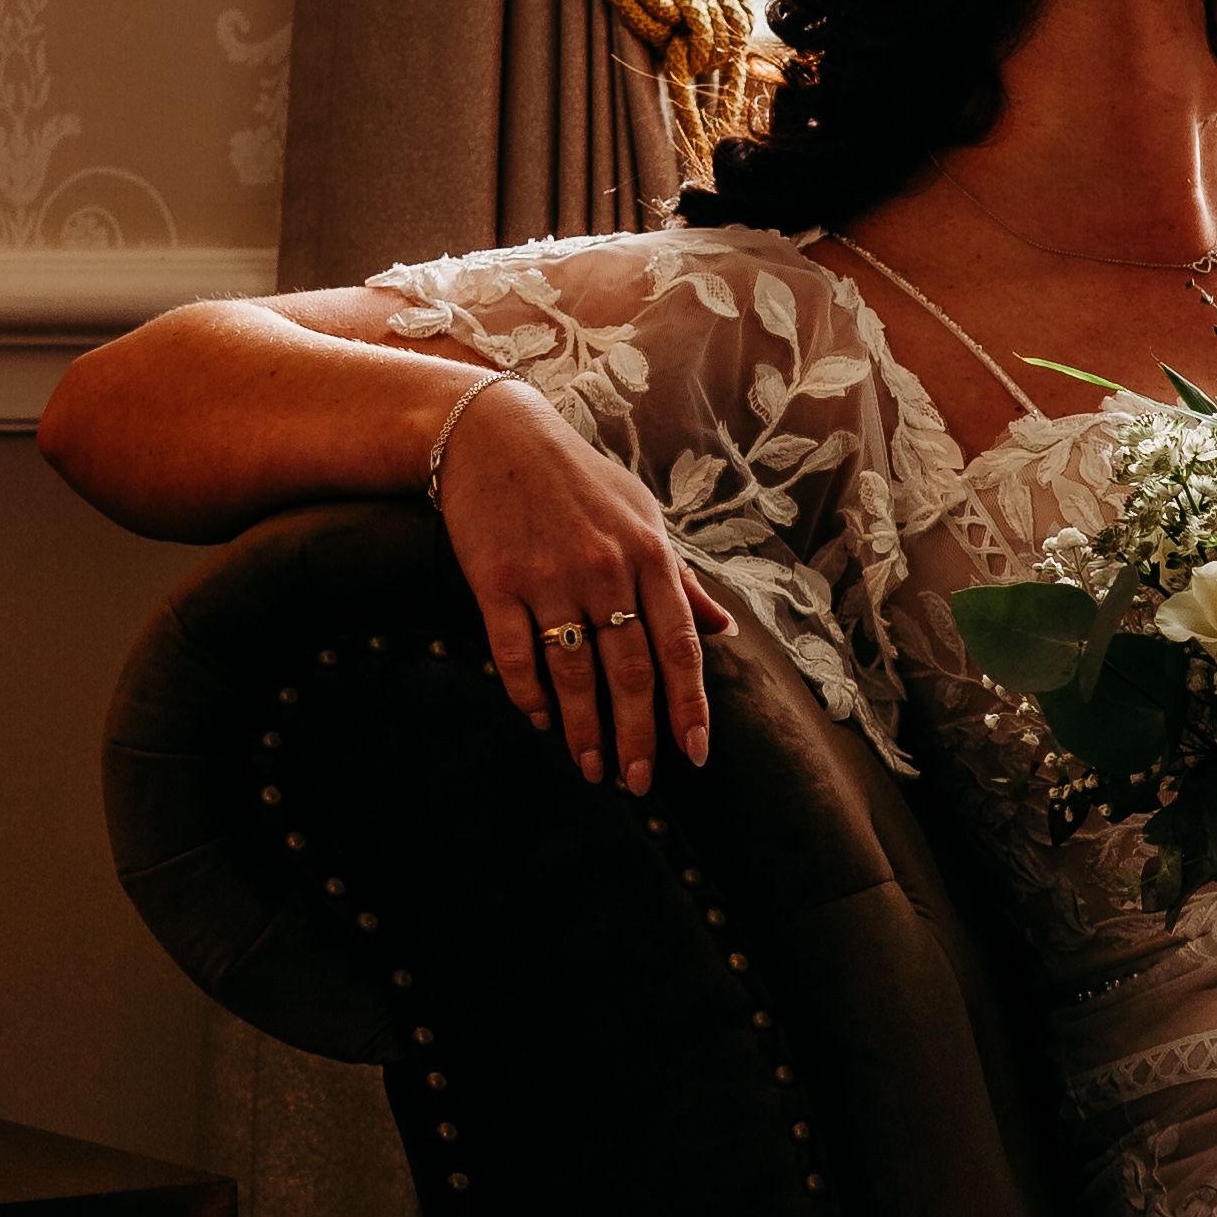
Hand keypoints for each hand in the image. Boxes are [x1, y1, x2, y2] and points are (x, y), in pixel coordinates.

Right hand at [434, 378, 733, 794]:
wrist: (493, 434)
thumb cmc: (579, 480)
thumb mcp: (644, 516)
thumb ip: (681, 579)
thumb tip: (724, 632)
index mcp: (651, 556)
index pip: (680, 649)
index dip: (689, 707)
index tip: (695, 754)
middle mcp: (605, 570)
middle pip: (629, 673)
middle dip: (638, 736)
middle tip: (639, 782)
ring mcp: (549, 576)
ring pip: (573, 672)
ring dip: (584, 729)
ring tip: (591, 769)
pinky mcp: (495, 580)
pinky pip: (516, 652)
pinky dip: (529, 694)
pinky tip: (540, 722)